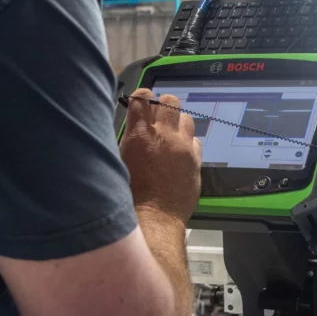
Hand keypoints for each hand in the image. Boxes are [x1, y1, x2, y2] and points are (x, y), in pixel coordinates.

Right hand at [119, 89, 201, 223]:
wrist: (155, 218)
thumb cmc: (129, 194)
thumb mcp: (120, 161)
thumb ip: (130, 138)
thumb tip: (135, 125)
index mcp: (140, 135)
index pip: (143, 97)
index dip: (142, 97)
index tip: (141, 103)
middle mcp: (164, 136)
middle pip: (170, 101)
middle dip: (164, 107)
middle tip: (158, 120)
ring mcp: (184, 148)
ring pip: (186, 119)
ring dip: (177, 125)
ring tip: (170, 139)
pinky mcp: (196, 161)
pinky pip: (195, 141)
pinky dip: (187, 144)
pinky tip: (179, 156)